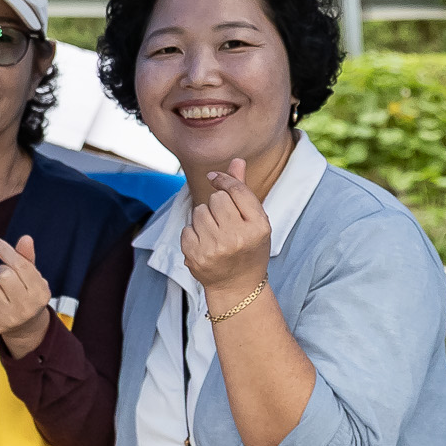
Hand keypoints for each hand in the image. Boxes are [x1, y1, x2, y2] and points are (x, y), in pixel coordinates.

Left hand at [0, 234, 53, 358]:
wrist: (25, 327)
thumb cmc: (27, 293)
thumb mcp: (31, 276)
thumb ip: (26, 257)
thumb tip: (25, 238)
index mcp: (40, 292)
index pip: (21, 265)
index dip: (5, 250)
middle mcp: (27, 307)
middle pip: (3, 274)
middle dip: (1, 271)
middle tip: (5, 278)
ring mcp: (10, 318)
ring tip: (1, 293)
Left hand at [180, 157, 271, 308]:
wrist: (237, 285)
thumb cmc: (248, 247)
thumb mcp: (254, 221)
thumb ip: (243, 190)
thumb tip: (237, 160)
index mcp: (258, 226)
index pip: (237, 190)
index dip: (224, 179)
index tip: (214, 176)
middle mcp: (238, 237)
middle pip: (216, 198)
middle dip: (217, 204)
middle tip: (224, 221)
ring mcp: (215, 248)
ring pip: (199, 211)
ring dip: (204, 218)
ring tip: (215, 233)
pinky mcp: (196, 256)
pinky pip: (187, 228)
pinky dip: (193, 233)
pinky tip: (205, 244)